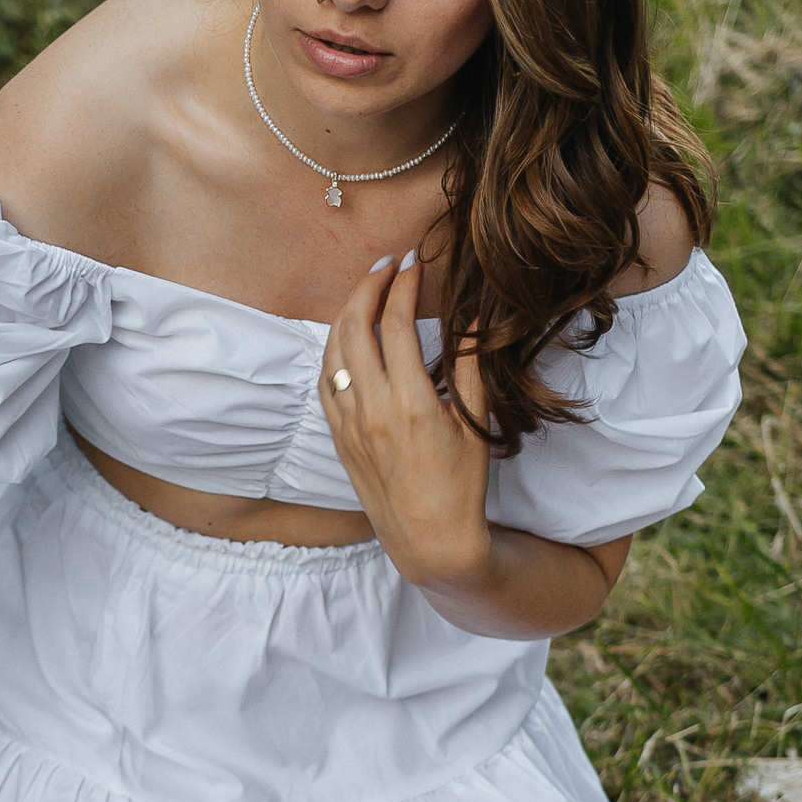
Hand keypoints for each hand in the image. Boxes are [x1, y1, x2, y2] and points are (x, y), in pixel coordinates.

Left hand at [320, 253, 491, 587]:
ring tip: (367, 290)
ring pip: (333, 351)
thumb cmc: (461, 485)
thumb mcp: (475, 423)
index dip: (403, 285)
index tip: (414, 262)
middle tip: (387, 265)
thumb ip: (470, 366)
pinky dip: (335, 348)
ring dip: (347, 312)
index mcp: (411, 403)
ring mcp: (349, 424)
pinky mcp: (338, 438)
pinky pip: (326, 382)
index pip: (397, 324)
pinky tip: (348, 335)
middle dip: (368, 286)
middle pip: (355, 327)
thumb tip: (472, 315)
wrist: (430, 540)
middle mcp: (372, 410)